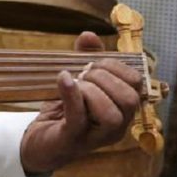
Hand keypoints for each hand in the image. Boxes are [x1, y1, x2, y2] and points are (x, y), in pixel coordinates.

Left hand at [20, 32, 142, 174]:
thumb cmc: (64, 110)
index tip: (94, 62)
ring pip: (112, 114)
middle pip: (130, 100)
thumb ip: (86, 58)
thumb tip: (89, 35)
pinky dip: (72, 94)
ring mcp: (96, 137)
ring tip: (77, 83)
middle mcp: (117, 127)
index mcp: (123, 110)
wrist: (40, 140)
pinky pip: (79, 117)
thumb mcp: (78, 81)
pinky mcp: (72, 139)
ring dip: (93, 90)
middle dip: (106, 77)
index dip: (117, 66)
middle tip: (84, 73)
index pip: (137, 84)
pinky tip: (64, 79)